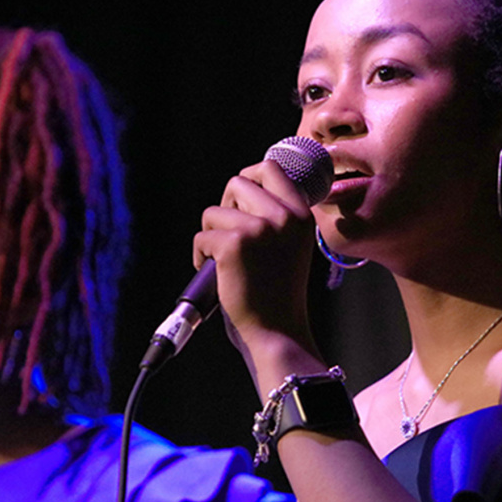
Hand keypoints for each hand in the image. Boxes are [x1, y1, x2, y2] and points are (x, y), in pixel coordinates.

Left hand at [194, 160, 323, 382]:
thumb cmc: (278, 294)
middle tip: (229, 235)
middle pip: (238, 182)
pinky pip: (201, 236)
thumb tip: (244, 190)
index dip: (249, 177)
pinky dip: (200, 256)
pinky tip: (217, 275)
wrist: (277, 333)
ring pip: (214, 211)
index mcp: (301, 215)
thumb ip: (276, 218)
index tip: (239, 199)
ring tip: (224, 262)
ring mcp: (259, 228)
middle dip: (226, 207)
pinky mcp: (233, 244)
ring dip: (211, 235)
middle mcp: (284, 216)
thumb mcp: (290, 246)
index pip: (271, 168)